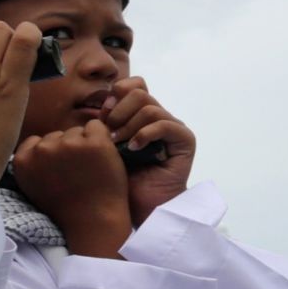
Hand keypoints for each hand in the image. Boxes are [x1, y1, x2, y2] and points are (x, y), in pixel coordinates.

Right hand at [13, 119, 131, 257]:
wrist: (94, 221)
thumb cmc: (66, 207)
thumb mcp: (34, 185)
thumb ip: (32, 162)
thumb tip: (38, 144)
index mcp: (24, 160)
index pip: (36, 141)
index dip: (50, 154)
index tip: (59, 170)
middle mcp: (42, 149)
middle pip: (57, 135)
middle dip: (66, 148)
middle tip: (76, 172)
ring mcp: (68, 144)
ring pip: (76, 131)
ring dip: (83, 144)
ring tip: (90, 168)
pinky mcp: (94, 143)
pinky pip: (96, 126)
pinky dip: (101, 138)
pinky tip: (101, 156)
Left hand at [105, 76, 195, 224]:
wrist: (138, 204)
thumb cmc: (119, 176)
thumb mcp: (106, 143)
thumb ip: (107, 121)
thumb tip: (104, 103)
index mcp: (139, 113)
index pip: (133, 84)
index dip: (117, 93)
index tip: (104, 115)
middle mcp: (158, 116)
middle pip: (139, 92)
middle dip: (119, 110)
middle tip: (110, 133)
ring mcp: (172, 127)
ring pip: (149, 107)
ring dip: (129, 125)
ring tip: (120, 144)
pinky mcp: (184, 140)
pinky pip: (164, 124)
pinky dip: (144, 134)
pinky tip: (133, 148)